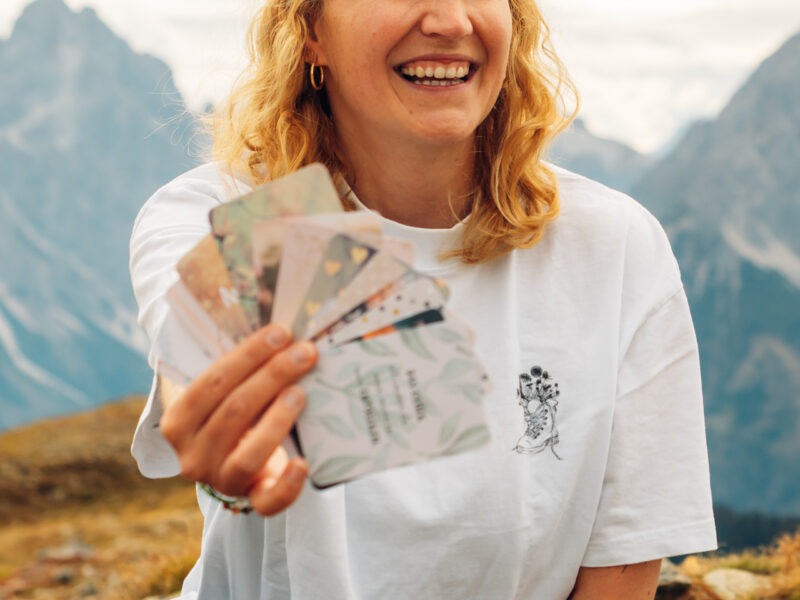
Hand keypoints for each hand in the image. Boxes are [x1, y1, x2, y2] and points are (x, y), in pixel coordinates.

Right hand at [160, 323, 317, 515]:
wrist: (236, 457)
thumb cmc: (234, 408)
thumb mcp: (224, 387)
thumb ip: (238, 365)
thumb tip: (280, 329)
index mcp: (177, 422)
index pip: (210, 384)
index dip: (247, 356)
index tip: (281, 333)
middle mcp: (192, 456)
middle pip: (233, 413)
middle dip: (272, 376)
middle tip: (305, 352)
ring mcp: (221, 481)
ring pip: (247, 455)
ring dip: (277, 419)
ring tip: (302, 392)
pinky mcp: (251, 500)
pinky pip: (267, 502)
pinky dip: (287, 485)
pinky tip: (303, 462)